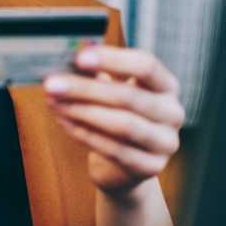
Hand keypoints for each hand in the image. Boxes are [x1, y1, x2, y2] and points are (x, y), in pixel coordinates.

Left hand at [42, 46, 184, 196]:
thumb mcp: (110, 90)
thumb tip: (69, 58)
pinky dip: (85, 134)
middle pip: (130, 96)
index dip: (113, 59)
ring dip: (83, 112)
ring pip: (123, 125)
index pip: (146, 65)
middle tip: (53, 84)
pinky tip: (64, 121)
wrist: (123, 164)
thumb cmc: (116, 115)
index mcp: (167, 86)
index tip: (79, 58)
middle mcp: (173, 113)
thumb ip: (95, 73)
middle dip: (86, 89)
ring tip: (55, 103)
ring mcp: (166, 142)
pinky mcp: (151, 167)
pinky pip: (114, 150)